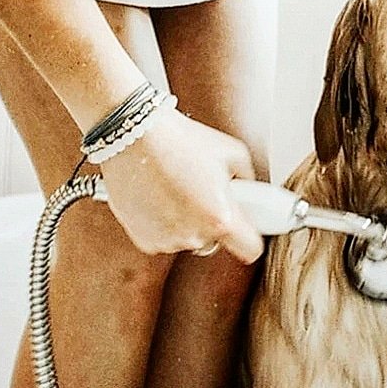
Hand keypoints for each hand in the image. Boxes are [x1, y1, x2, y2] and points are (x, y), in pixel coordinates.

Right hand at [100, 109, 263, 262]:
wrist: (135, 138)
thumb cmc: (181, 141)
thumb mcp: (233, 152)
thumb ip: (248, 179)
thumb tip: (250, 190)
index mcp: (220, 218)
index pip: (250, 249)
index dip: (251, 236)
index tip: (248, 226)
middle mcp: (194, 236)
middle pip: (217, 241)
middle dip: (215, 220)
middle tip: (205, 192)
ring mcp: (167, 241)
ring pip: (190, 238)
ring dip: (189, 221)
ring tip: (179, 188)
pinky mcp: (144, 240)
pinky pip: (165, 237)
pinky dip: (165, 222)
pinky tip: (161, 196)